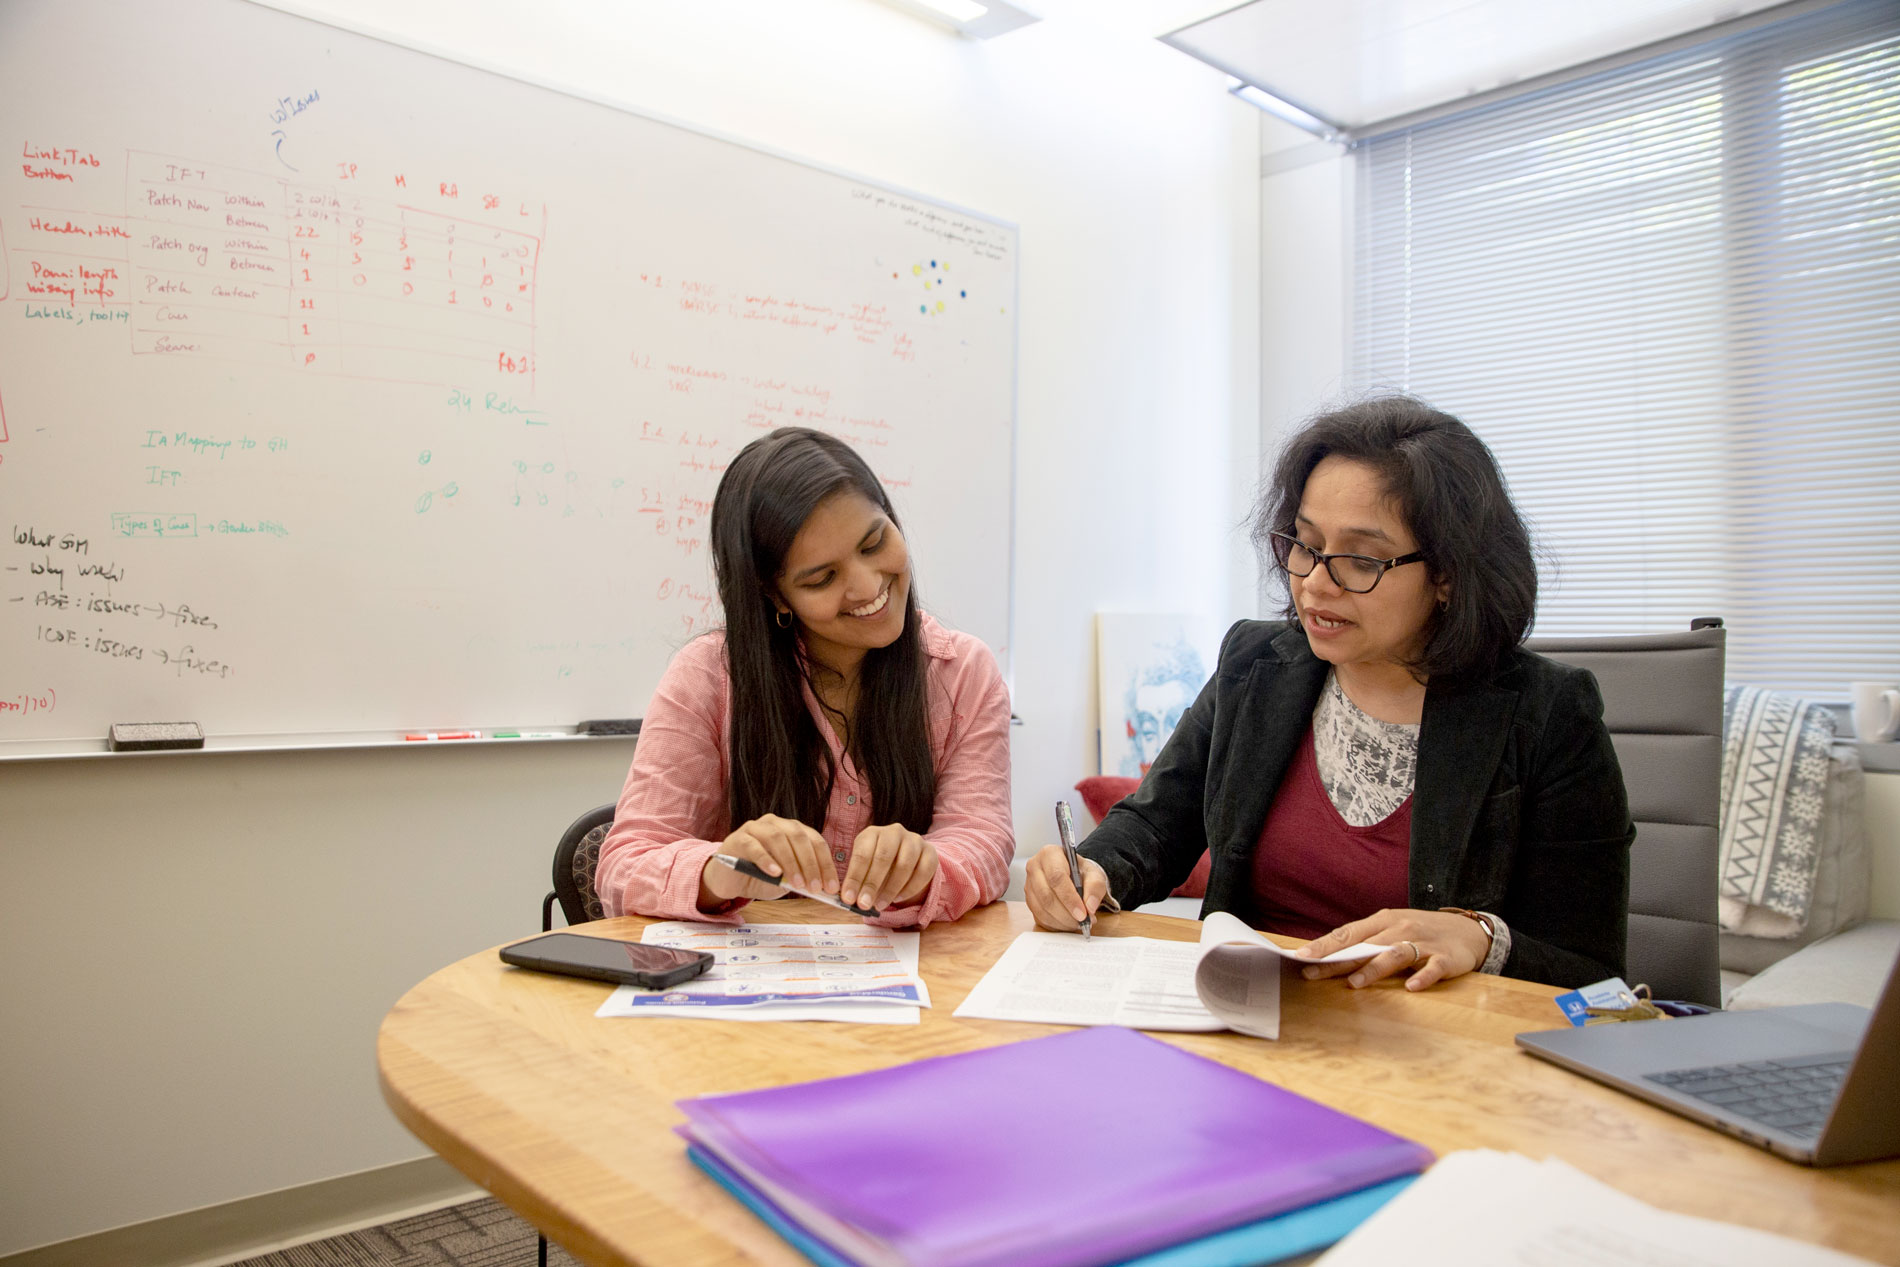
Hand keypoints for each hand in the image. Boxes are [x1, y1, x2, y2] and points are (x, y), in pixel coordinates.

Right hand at [698, 814, 832, 908]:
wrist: (729, 879)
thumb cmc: (760, 877)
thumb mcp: (785, 881)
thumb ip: (800, 880)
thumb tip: (821, 887)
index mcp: (793, 830)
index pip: (815, 842)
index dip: (825, 864)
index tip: (831, 887)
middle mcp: (777, 824)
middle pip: (799, 837)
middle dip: (810, 863)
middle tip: (815, 887)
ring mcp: (756, 828)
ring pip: (778, 838)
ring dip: (791, 862)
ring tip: (797, 884)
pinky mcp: (738, 838)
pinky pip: (754, 846)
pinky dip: (767, 859)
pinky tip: (775, 873)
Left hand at [842, 824, 937, 910]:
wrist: (905, 856)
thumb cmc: (878, 863)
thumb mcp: (864, 867)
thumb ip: (858, 881)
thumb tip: (850, 898)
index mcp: (872, 833)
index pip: (862, 854)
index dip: (854, 877)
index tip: (848, 898)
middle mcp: (894, 832)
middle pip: (883, 857)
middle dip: (872, 884)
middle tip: (864, 904)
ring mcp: (914, 840)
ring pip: (904, 865)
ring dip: (891, 889)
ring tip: (880, 905)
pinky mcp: (930, 852)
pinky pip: (923, 871)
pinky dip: (910, 888)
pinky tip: (898, 898)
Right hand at [1023, 843, 1109, 932]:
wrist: (1073, 875)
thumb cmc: (1081, 872)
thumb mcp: (1094, 874)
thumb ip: (1095, 887)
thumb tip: (1089, 906)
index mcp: (1050, 854)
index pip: (1056, 877)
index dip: (1070, 898)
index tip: (1083, 913)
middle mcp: (1035, 867)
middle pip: (1046, 895)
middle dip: (1067, 913)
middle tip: (1083, 921)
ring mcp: (1029, 885)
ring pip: (1042, 909)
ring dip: (1062, 921)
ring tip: (1078, 923)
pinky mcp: (1029, 900)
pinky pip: (1039, 917)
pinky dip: (1056, 924)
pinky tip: (1068, 923)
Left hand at [1292, 908, 1490, 991]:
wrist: (1468, 930)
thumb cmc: (1420, 931)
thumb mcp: (1391, 929)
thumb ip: (1365, 942)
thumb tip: (1327, 957)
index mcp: (1383, 921)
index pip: (1347, 933)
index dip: (1323, 946)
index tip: (1300, 957)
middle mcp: (1400, 929)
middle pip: (1365, 945)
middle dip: (1337, 960)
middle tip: (1312, 973)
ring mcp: (1424, 943)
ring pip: (1394, 954)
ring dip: (1374, 969)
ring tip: (1355, 983)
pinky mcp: (1446, 958)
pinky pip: (1433, 968)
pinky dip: (1422, 977)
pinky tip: (1410, 988)